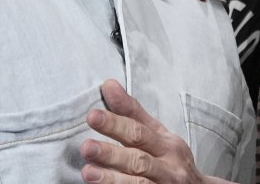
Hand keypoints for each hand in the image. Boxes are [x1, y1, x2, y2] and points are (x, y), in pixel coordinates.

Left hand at [81, 79, 227, 183]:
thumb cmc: (173, 160)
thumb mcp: (160, 135)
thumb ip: (133, 112)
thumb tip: (108, 85)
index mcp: (167, 145)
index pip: (139, 132)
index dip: (116, 123)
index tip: (93, 116)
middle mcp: (168, 167)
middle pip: (138, 159)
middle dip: (112, 154)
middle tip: (87, 147)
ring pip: (139, 183)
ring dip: (113, 179)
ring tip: (88, 173)